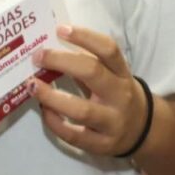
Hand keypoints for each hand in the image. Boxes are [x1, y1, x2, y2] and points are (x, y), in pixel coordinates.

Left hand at [31, 24, 148, 156]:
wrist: (142, 131)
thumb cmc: (116, 94)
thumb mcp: (111, 76)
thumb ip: (86, 63)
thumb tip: (49, 48)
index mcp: (122, 74)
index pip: (108, 50)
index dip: (84, 37)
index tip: (60, 29)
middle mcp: (120, 96)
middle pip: (93, 73)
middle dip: (61, 62)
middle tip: (38, 57)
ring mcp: (113, 123)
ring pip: (82, 110)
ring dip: (53, 97)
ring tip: (33, 86)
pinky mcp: (103, 146)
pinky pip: (75, 136)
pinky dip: (55, 123)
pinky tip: (44, 110)